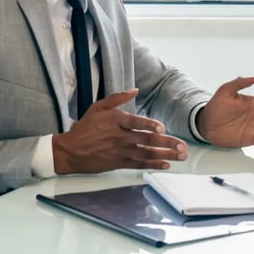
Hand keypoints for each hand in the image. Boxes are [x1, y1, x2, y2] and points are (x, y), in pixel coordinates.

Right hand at [52, 89, 187, 173]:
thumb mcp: (98, 107)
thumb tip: (134, 90)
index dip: (150, 126)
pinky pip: (139, 164)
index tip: (162, 128)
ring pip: (147, 153)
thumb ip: (117, 98)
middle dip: (168, 143)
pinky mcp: (119, 163)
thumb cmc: (85, 127)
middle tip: (183, 146)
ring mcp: (120, 151)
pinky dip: (153, 164)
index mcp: (116, 120)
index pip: (136, 122)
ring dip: (166, 155)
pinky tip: (166, 164)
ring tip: (181, 156)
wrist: (70, 151)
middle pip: (147, 140)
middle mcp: (120, 136)